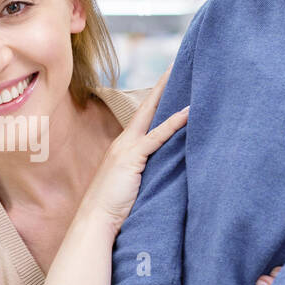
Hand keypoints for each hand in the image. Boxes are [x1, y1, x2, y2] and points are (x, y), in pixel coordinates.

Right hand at [82, 63, 189, 233]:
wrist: (95, 220)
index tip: (168, 79)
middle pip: (147, 107)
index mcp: (124, 147)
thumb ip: (144, 171)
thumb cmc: (112, 208)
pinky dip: (174, 123)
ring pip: (153, 115)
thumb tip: (164, 168)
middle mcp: (124, 142)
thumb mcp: (130, 184)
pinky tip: (189, 111)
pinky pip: (158, 136)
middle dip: (162, 85)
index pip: (144, 116)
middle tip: (177, 64)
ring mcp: (128, 148)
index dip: (156, 97)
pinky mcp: (133, 157)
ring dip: (169, 96)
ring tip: (186, 76)